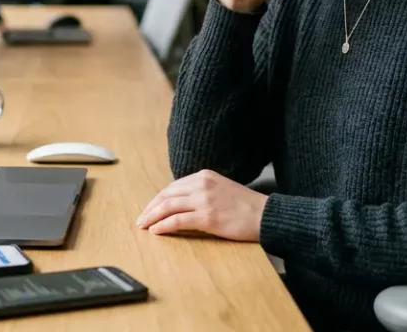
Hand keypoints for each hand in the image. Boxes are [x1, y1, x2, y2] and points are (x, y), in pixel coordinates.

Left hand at [135, 170, 266, 241]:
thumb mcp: (221, 189)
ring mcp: (204, 200)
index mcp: (204, 176)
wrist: (265, 215)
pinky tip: (156, 231)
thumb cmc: (245, 206)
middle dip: (150, 208)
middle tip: (141, 219)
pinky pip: (177, 221)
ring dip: (152, 217)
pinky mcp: (207, 216)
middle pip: (166, 195)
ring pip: (167, 206)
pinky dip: (163, 226)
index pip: (173, 187)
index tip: (150, 209)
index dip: (158, 199)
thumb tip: (180, 205)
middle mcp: (201, 184)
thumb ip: (202, 192)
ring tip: (143, 226)